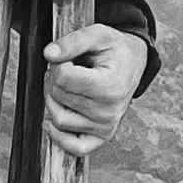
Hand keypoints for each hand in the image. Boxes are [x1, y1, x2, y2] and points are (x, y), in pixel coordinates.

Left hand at [43, 23, 146, 158]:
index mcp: (110, 86)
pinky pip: (74, 148)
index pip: (62, 77)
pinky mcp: (101, 137)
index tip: (69, 58)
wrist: (133, 64)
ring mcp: (105, 127)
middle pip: (57, 96)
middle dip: (55, 79)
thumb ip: (73, 41)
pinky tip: (55, 120)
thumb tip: (49, 54)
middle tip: (68, 69)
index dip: (58, 62)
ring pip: (57, 119)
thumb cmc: (115, 51)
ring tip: (67, 87)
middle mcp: (109, 111)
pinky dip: (59, 137)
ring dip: (53, 101)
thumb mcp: (98, 34)